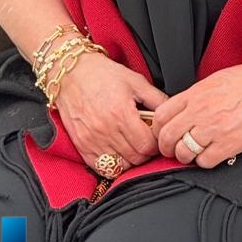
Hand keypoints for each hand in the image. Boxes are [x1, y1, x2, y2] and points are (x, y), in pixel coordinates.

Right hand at [54, 51, 166, 171]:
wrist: (71, 73)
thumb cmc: (102, 74)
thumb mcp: (135, 80)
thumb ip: (156, 99)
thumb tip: (171, 113)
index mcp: (121, 113)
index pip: (147, 145)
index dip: (156, 143)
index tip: (155, 136)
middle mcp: (106, 130)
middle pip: (136, 158)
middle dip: (145, 152)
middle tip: (145, 141)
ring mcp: (92, 140)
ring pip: (120, 166)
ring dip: (130, 159)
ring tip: (131, 145)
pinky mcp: (81, 146)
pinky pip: (102, 167)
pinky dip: (113, 164)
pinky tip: (117, 151)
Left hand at [152, 54, 241, 167]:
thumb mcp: (214, 81)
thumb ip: (195, 97)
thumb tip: (182, 111)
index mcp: (195, 94)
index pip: (161, 115)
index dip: (158, 129)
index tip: (162, 134)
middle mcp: (200, 111)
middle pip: (167, 137)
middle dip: (166, 147)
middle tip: (172, 150)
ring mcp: (213, 128)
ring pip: (183, 152)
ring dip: (185, 157)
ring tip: (192, 155)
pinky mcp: (229, 144)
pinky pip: (205, 161)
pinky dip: (204, 162)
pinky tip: (211, 155)